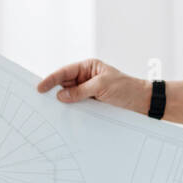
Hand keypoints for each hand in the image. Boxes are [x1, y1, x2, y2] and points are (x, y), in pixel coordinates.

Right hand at [36, 58, 150, 113]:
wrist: (142, 101)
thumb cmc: (126, 88)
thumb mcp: (102, 86)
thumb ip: (81, 91)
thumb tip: (61, 95)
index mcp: (88, 67)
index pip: (65, 72)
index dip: (51, 79)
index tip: (40, 87)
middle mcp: (86, 78)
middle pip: (64, 84)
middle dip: (54, 91)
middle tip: (41, 100)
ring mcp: (88, 91)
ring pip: (70, 96)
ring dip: (63, 103)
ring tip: (52, 109)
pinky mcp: (92, 103)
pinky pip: (78, 106)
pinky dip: (72, 110)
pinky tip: (67, 115)